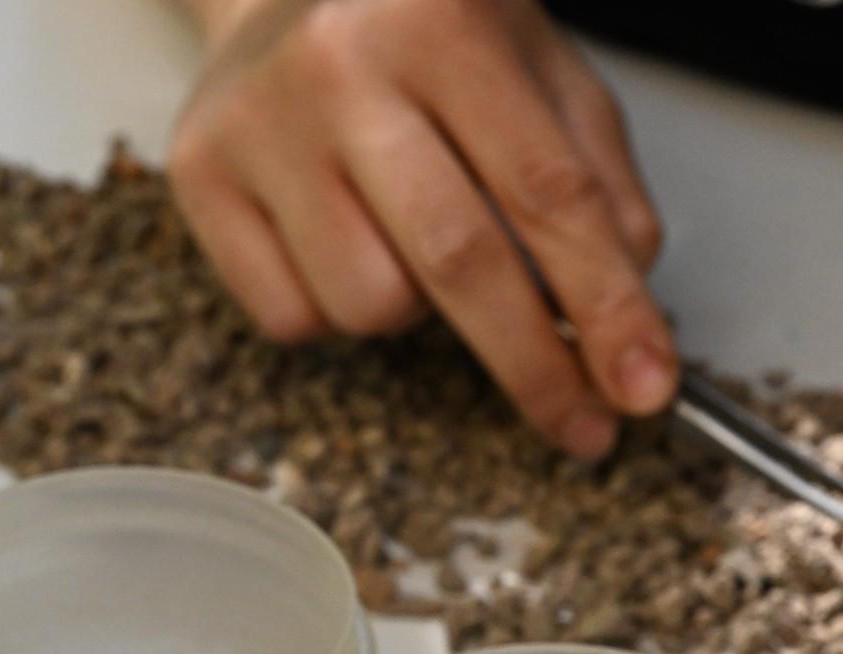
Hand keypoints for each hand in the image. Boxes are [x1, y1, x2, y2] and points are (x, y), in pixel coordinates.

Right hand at [172, 0, 673, 457]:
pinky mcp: (198, 177)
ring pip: (369, 304)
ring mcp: (259, 126)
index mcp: (443, 21)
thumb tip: (619, 311)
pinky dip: (335, 309)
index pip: (545, 192)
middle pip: (456, 261)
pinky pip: (292, 318)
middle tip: (580, 424)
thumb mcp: (534, 68)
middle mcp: (340, 67)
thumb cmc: (420, 33)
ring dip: (414, 309)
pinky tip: (338, 239)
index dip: (604, 304)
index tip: (643, 386)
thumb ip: (592, 176)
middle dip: (532, 363)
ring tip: (405, 239)